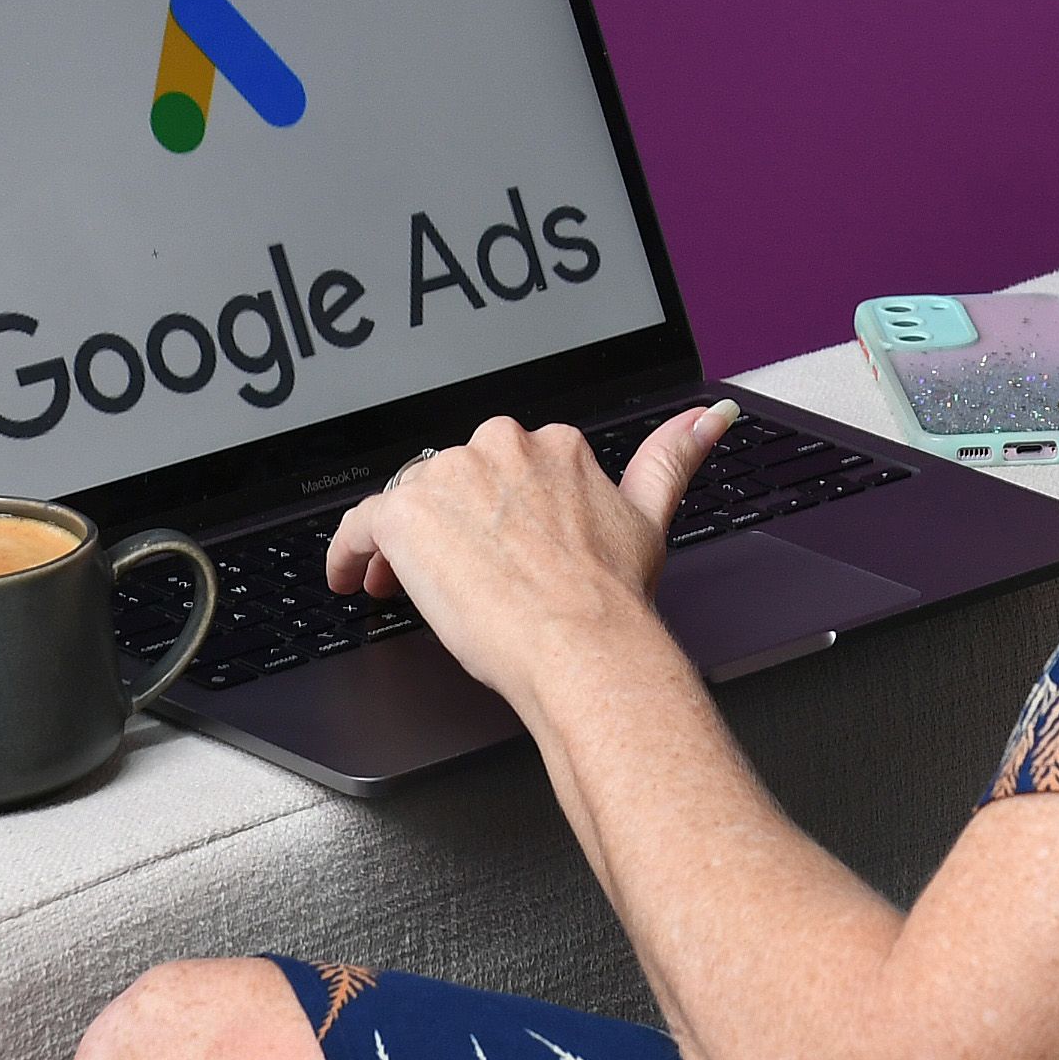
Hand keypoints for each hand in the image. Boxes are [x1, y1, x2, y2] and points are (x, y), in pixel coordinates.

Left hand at [324, 400, 739, 713]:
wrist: (580, 642)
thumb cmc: (610, 598)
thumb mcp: (649, 516)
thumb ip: (674, 455)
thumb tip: (708, 417)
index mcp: (552, 445)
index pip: (499, 467)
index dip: (486, 510)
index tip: (487, 544)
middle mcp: (500, 445)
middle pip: (451, 481)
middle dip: (447, 526)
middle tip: (451, 575)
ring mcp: (450, 476)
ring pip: (408, 501)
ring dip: (404, 544)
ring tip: (405, 588)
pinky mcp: (406, 514)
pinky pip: (359, 525)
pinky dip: (349, 552)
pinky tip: (353, 577)